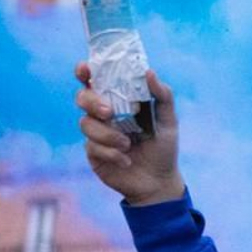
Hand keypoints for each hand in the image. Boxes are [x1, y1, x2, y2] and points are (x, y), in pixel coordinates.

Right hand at [75, 63, 185, 205]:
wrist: (159, 182)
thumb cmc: (163, 148)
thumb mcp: (168, 121)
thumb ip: (163, 96)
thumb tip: (148, 72)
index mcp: (118, 100)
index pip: (95, 80)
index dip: (84, 72)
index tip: (85, 69)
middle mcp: (103, 115)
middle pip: (82, 98)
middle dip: (92, 102)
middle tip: (109, 112)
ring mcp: (96, 134)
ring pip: (86, 124)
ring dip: (107, 134)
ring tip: (127, 145)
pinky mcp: (94, 154)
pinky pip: (93, 147)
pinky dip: (111, 153)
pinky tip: (126, 160)